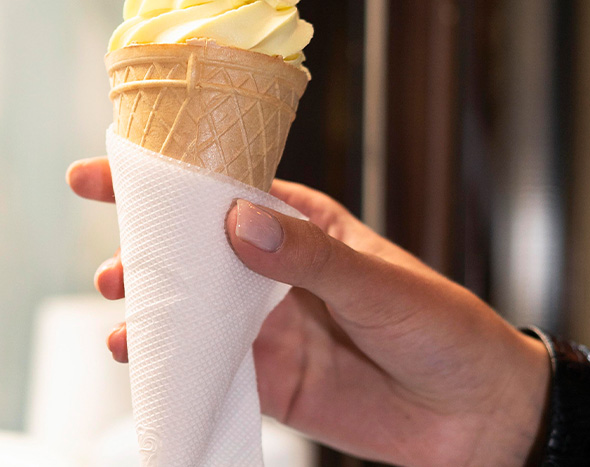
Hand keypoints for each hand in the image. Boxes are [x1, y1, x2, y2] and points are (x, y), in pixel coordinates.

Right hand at [67, 158, 550, 466]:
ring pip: (195, 310)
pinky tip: (143, 356)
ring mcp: (271, 328)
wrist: (479, 419)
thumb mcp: (380, 284)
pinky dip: (174, 361)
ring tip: (119, 306)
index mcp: (307, 227)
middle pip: (197, 252)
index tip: (110, 170)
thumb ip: (309, 258)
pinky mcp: (271, 381)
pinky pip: (211, 367)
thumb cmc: (445, 330)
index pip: (227, 192)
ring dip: (153, 307)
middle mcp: (279, 274)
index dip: (169, 180)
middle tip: (112, 259)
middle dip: (147, 250)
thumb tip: (238, 223)